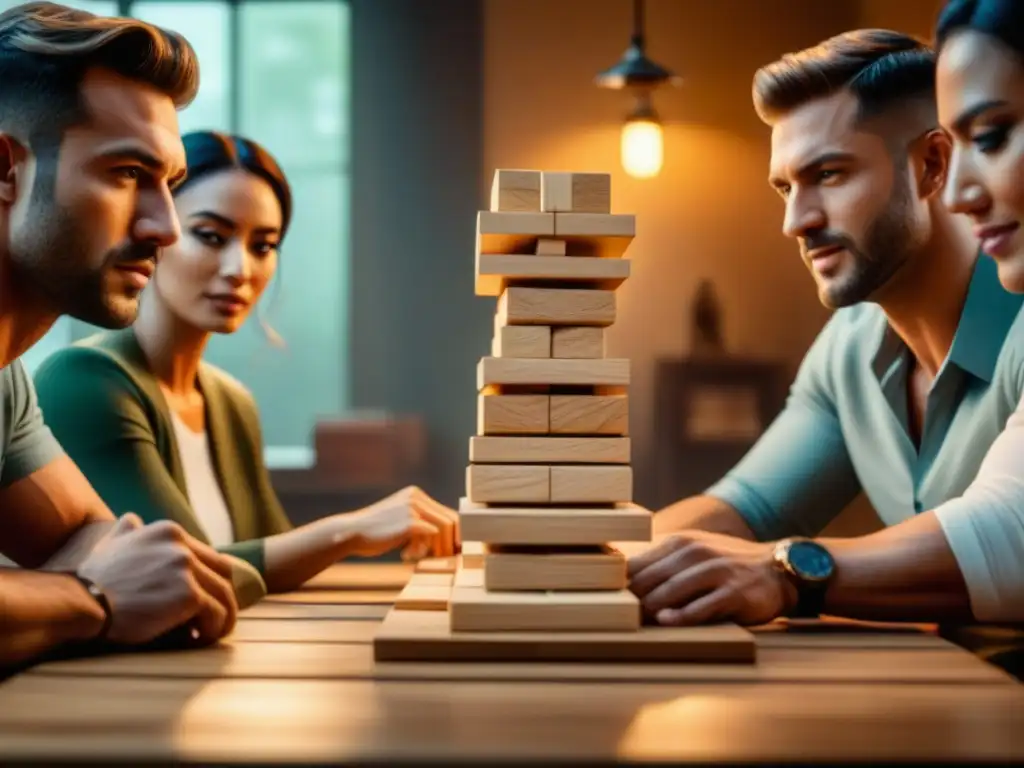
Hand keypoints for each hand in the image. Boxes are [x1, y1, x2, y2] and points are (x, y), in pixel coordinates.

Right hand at [77, 514, 238, 645]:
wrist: (80, 602)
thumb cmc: (93, 580)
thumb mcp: (111, 544)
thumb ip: (127, 531)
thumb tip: (132, 520)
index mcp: (169, 532)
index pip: (209, 556)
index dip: (210, 581)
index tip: (202, 602)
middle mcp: (182, 545)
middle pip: (224, 573)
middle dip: (222, 597)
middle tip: (211, 620)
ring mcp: (186, 569)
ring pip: (225, 596)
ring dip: (221, 618)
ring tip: (207, 634)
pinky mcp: (188, 595)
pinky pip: (216, 615)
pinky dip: (212, 630)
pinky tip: (197, 641)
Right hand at [336, 485, 458, 559]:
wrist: (352, 533)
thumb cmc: (376, 533)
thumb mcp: (401, 522)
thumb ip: (421, 525)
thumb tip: (447, 540)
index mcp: (415, 494)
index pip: (446, 512)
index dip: (453, 532)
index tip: (450, 550)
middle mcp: (416, 497)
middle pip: (450, 519)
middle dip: (449, 541)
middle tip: (441, 556)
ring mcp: (413, 507)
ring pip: (444, 528)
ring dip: (437, 547)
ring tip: (419, 556)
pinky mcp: (410, 521)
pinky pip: (431, 536)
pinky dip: (421, 550)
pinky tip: (405, 555)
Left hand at [627, 531, 795, 625]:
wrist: (776, 568)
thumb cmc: (725, 565)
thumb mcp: (692, 554)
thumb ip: (660, 565)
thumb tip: (619, 582)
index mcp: (678, 544)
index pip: (637, 565)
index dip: (619, 586)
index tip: (606, 603)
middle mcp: (694, 553)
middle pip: (648, 579)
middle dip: (631, 601)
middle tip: (617, 620)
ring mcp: (715, 571)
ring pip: (670, 592)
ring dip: (651, 609)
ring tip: (638, 624)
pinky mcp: (734, 593)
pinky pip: (701, 607)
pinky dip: (681, 616)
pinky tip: (667, 622)